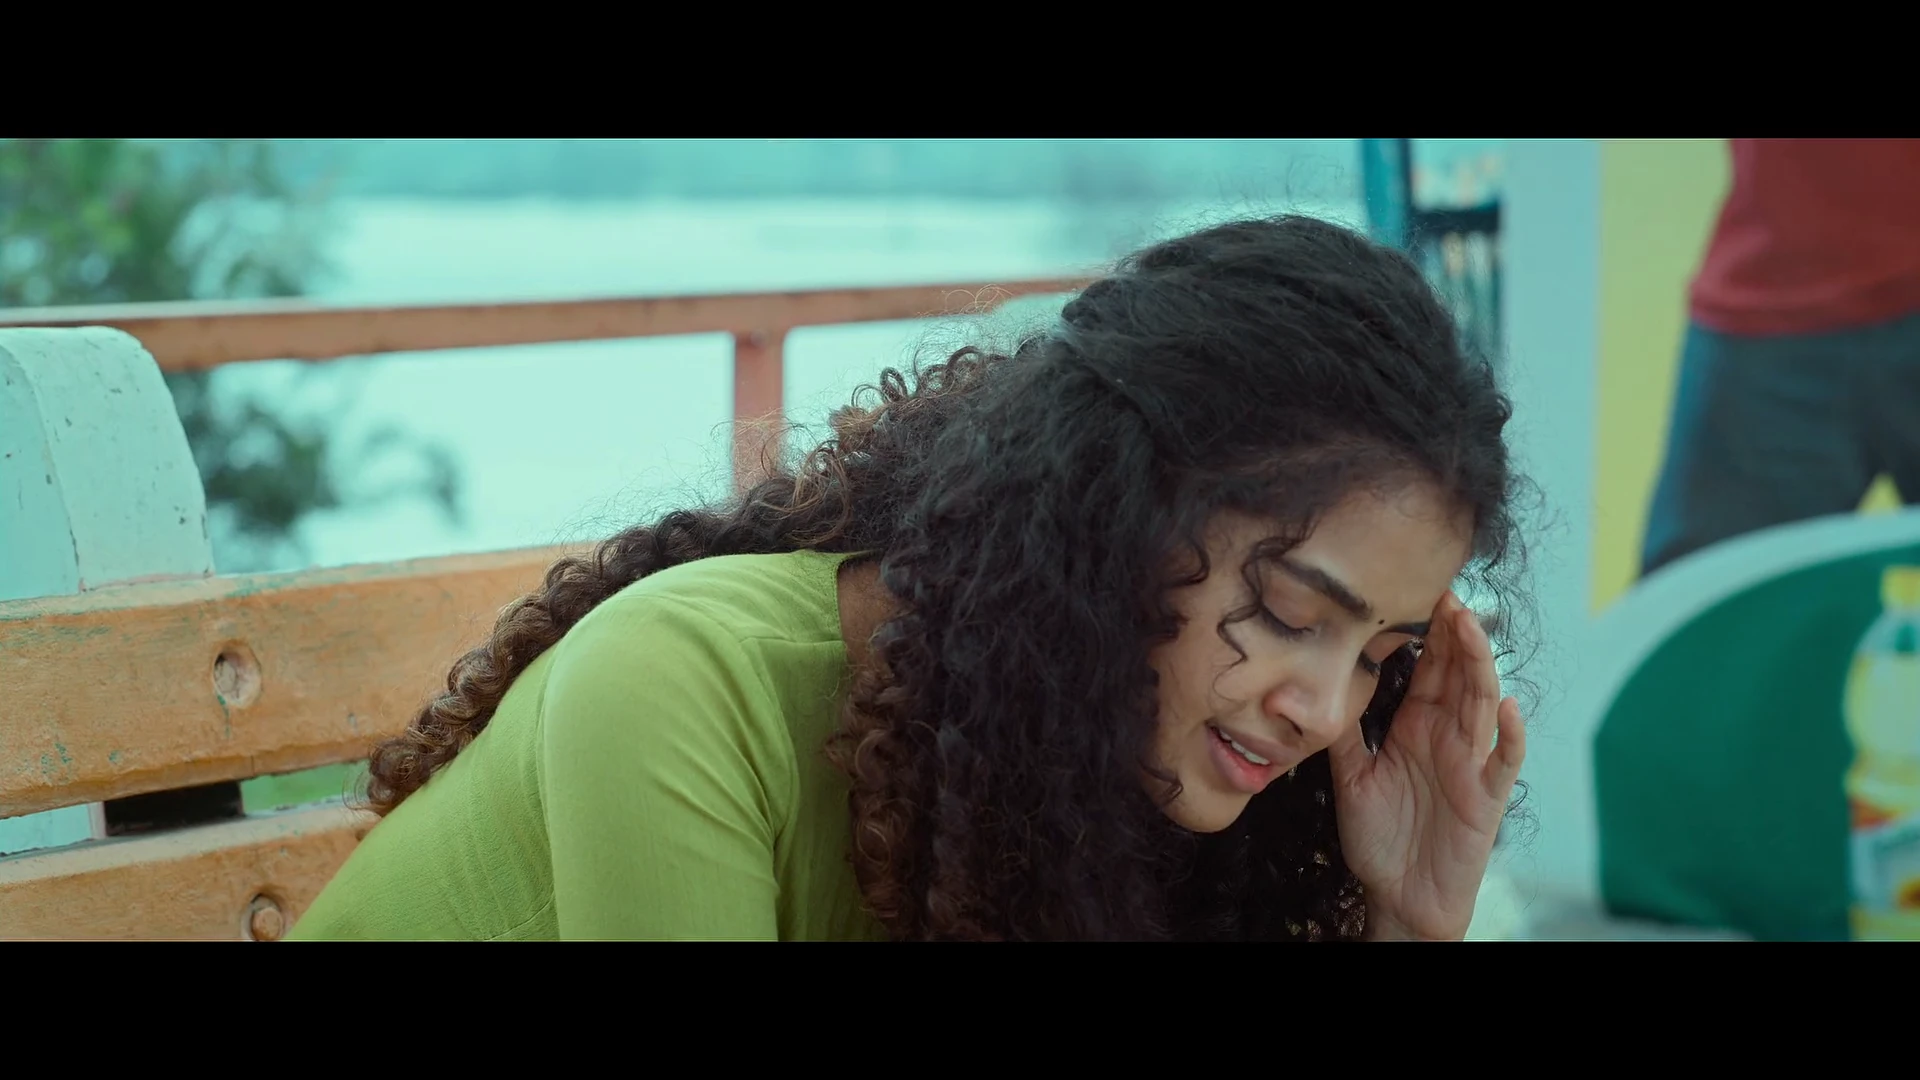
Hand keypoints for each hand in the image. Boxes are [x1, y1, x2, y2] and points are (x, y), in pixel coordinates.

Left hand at [1328, 592, 1525, 940]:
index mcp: (1415, 726)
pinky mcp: (1486, 798)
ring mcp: (1469, 764)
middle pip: (1456, 674)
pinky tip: (1508, 708)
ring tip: (1471, 628)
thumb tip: (1314, 687)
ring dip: (1479, 666)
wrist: (1398, 898)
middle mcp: (1446, 737)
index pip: (1426, 668)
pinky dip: (1510, 735)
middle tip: (1447, 590)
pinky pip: (1503, 761)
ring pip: (1481, 704)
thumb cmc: (1378, 839)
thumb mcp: (1350, 778)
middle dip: (1454, 633)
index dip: (1426, 632)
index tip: (1419, 589)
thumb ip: (1342, 734)